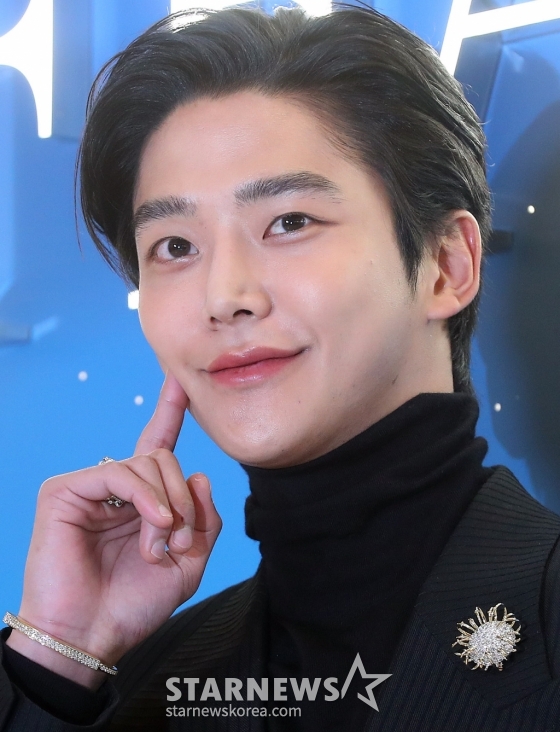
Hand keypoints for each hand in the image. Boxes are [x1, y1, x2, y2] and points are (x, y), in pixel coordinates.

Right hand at [6, 373, 220, 687]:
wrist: (91, 637)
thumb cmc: (133, 604)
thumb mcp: (188, 564)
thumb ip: (204, 519)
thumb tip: (198, 473)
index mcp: (141, 501)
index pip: (157, 447)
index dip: (169, 412)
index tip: (180, 383)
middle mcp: (115, 489)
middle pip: (163, 457)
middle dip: (183, 498)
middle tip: (182, 539)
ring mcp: (89, 488)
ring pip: (145, 462)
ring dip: (167, 505)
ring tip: (164, 542)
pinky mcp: (65, 491)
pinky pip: (118, 472)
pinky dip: (145, 497)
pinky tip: (155, 524)